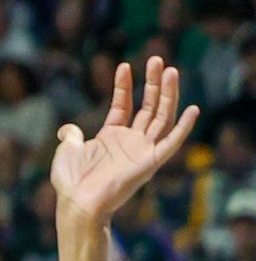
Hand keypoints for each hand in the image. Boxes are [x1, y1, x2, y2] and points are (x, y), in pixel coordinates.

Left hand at [51, 57, 199, 224]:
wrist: (78, 201)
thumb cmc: (71, 181)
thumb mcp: (68, 150)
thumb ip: (72, 136)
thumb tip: (67, 130)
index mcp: (112, 137)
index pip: (123, 105)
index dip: (125, 86)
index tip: (124, 65)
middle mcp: (130, 141)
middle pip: (148, 106)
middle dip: (152, 83)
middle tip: (156, 59)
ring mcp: (142, 150)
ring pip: (161, 116)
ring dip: (167, 94)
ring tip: (170, 70)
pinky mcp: (152, 161)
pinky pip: (172, 142)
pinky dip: (184, 127)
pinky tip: (192, 108)